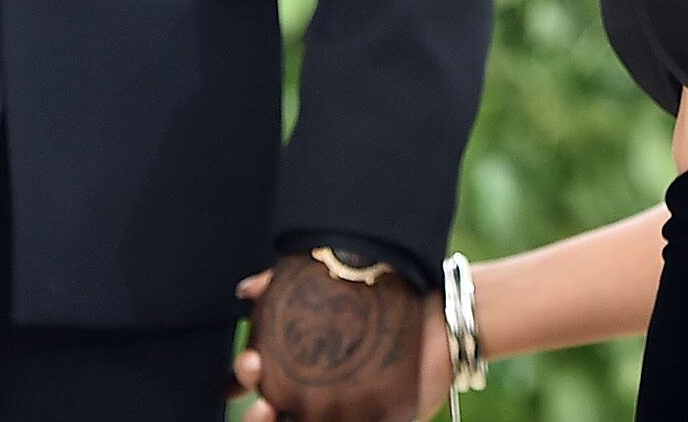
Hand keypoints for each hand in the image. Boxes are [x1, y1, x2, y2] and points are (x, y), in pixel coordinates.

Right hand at [236, 250, 432, 421]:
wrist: (446, 318)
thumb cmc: (387, 296)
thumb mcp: (332, 280)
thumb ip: (285, 283)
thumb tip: (245, 290)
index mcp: (299, 361)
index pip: (256, 377)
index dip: (241, 376)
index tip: (249, 363)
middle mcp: (315, 391)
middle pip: (268, 413)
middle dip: (254, 412)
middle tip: (260, 398)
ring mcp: (343, 412)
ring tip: (272, 413)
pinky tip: (310, 421)